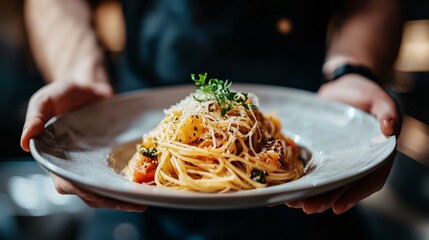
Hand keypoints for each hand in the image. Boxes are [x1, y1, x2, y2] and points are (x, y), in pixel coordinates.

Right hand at [21, 81, 145, 210]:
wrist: (87, 89)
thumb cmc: (61, 96)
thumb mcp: (44, 101)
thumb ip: (35, 118)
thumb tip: (24, 141)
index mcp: (56, 162)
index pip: (69, 184)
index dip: (84, 190)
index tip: (101, 193)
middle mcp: (76, 169)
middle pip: (92, 193)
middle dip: (110, 200)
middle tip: (133, 202)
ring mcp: (94, 167)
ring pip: (106, 190)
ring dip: (123, 198)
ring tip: (142, 200)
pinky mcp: (110, 161)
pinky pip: (118, 177)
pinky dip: (130, 184)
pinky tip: (145, 187)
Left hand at [286, 75, 400, 213]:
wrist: (343, 87)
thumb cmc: (366, 94)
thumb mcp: (380, 100)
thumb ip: (387, 112)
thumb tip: (389, 129)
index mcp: (375, 155)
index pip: (368, 180)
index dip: (354, 195)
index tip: (338, 206)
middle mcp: (355, 161)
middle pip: (342, 185)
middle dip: (325, 198)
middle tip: (309, 208)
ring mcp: (336, 158)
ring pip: (325, 180)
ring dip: (310, 194)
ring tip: (294, 203)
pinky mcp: (319, 152)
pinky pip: (311, 167)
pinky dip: (300, 178)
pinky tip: (287, 187)